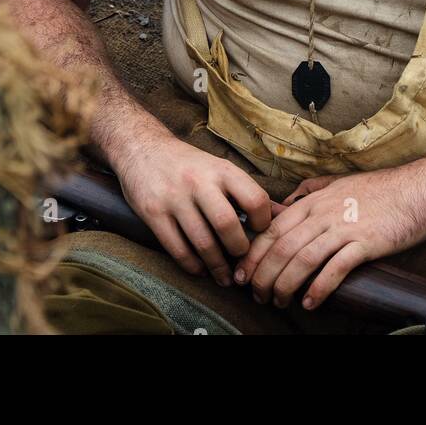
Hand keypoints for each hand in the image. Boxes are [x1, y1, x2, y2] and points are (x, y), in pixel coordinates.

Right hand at [112, 132, 273, 286]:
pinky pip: (177, 248)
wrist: (141, 147)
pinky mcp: (153, 213)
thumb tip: (283, 214)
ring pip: (202, 242)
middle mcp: (198, 182)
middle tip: (242, 262)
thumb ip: (247, 192)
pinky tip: (200, 269)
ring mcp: (174, 198)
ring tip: (224, 277)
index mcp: (221, 169)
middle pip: (227, 225)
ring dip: (217, 266)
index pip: (254, 199)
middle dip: (239, 251)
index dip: (263, 223)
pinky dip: (192, 266)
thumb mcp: (219, 168)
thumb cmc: (188, 164)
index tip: (260, 235)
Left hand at [233, 153, 425, 310]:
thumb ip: (310, 191)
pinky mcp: (364, 243)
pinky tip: (310, 302)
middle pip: (282, 247)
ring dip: (285, 284)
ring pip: (302, 259)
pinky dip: (319, 287)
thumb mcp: (337, 183)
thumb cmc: (379, 189)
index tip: (243, 274)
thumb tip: (288, 202)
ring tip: (278, 302)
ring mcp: (343, 227)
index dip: (254, 254)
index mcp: (313, 201)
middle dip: (263, 275)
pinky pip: (335, 268)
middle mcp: (322, 214)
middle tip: (257, 296)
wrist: (418, 189)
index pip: (272, 230)